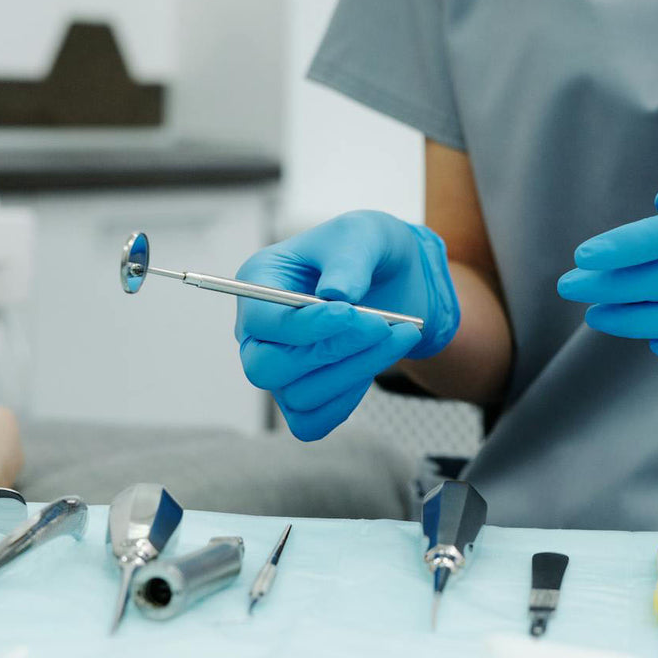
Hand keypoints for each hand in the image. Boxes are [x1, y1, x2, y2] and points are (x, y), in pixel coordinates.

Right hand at [235, 210, 460, 440]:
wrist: (392, 276)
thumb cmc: (366, 248)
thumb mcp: (363, 234)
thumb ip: (349, 260)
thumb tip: (336, 296)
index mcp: (259, 282)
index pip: (260, 320)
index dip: (303, 325)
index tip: (351, 314)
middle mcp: (258, 331)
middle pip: (265, 367)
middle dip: (328, 351)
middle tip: (379, 325)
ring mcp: (278, 368)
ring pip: (298, 394)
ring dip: (355, 369)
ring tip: (399, 333)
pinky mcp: (301, 396)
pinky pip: (310, 422)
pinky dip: (345, 401)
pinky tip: (374, 363)